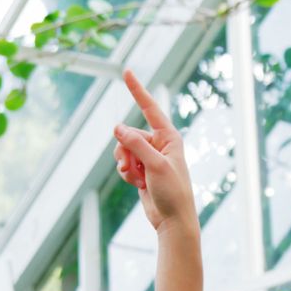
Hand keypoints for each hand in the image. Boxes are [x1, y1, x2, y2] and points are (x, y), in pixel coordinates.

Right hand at [112, 69, 198, 234]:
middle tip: (135, 168)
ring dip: (125, 165)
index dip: (138, 90)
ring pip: (123, 150)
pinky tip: (137, 184)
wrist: (173, 219)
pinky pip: (124, 164)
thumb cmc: (173, 191)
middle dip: (126, 152)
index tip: (127, 72)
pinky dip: (126, 174)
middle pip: (129, 135)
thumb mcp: (154, 165)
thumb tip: (117, 128)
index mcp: (170, 136)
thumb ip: (135, 144)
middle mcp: (160, 143)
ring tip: (137, 178)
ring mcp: (149, 156)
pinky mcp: (142, 169)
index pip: (150, 108)